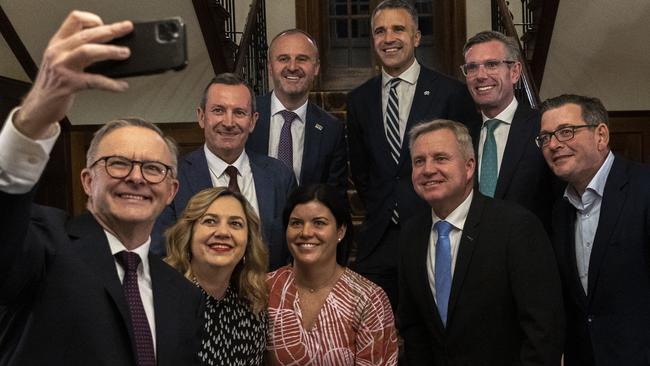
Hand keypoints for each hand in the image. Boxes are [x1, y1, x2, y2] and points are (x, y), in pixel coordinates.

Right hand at [15, 11, 133, 138]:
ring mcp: (62, 67)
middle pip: (86, 34)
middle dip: (110, 30)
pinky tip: (122, 86)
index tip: (106, 26)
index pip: (74, 20)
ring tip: (125, 53)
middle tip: (126, 29)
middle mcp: (58, 52)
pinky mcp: (69, 85)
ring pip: (88, 51)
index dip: (92, 20)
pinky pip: (94, 81)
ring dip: (109, 51)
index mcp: (58, 43)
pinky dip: (111, 84)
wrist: (39, 107)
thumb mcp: (63, 62)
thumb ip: (80, 52)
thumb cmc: (54, 84)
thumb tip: (110, 48)